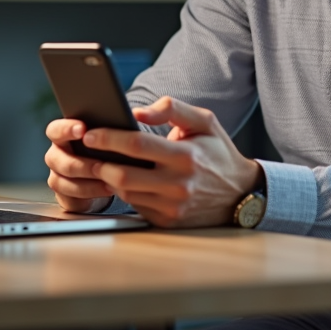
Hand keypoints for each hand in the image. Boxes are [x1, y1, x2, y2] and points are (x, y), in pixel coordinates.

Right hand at [44, 118, 114, 212]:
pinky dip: (89, 193)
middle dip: (81, 163)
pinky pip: (70, 196)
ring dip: (87, 181)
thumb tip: (134, 115)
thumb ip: (113, 126)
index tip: (82, 130)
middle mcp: (55, 155)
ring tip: (110, 180)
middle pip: (56, 159)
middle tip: (101, 164)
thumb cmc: (107, 149)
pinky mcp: (63, 195)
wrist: (105, 176)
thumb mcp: (110, 136)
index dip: (66, 129)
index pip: (55, 129)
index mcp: (62, 135)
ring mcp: (57, 175)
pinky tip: (107, 188)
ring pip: (62, 180)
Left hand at [81, 96, 262, 227]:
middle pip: (124, 174)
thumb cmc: (218, 153)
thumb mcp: (204, 121)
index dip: (109, 138)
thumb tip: (138, 111)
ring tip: (103, 163)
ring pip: (126, 192)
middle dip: (100, 161)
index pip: (137, 145)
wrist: (241, 193)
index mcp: (186, 156)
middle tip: (89, 151)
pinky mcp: (168, 221)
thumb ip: (172, 108)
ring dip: (108, 177)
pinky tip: (122, 179)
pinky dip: (125, 192)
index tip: (91, 133)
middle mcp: (178, 184)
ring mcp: (173, 207)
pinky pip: (136, 206)